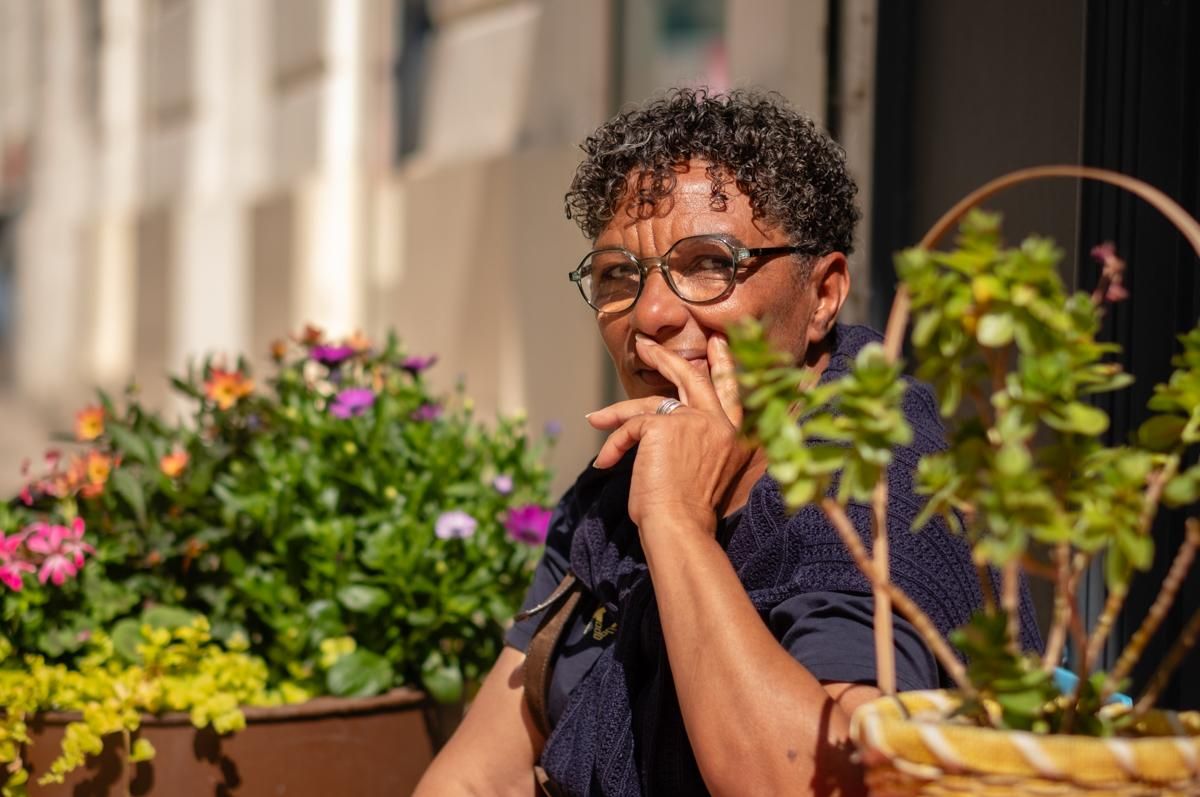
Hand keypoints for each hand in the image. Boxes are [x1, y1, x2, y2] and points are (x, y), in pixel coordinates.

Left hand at [587, 333, 753, 531]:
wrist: (681, 527)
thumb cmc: (688, 512)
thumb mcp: (701, 471)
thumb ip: (692, 443)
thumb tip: (656, 424)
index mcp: (736, 438)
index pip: (731, 393)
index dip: (724, 367)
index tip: (717, 344)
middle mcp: (720, 424)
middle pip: (693, 378)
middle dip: (667, 358)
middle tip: (646, 345)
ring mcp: (693, 421)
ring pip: (649, 404)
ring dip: (618, 411)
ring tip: (596, 418)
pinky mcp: (663, 426)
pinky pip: (630, 426)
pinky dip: (613, 445)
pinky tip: (604, 462)